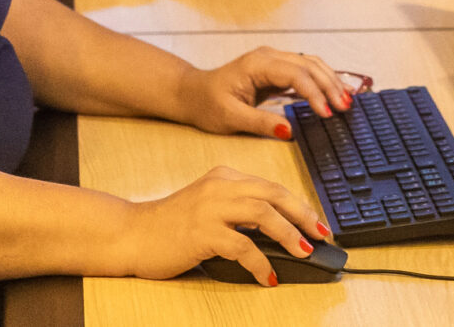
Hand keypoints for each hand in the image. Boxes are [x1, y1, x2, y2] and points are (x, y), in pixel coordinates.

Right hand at [113, 167, 327, 283]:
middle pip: (273, 194)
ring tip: (304, 251)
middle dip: (303, 214)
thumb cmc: (169, 225)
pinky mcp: (202, 233)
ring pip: (263, 215)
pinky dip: (260, 262)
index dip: (297, 204)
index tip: (315, 222)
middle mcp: (220, 186)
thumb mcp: (207, 206)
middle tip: (321, 233)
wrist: (132, 234)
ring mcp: (210, 208)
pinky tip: (267, 276)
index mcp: (224, 176)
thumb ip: (237, 211)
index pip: (270, 186)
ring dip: (289, 235)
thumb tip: (277, 232)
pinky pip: (243, 247)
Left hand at [176, 48, 350, 137]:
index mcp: (257, 64)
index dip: (314, 93)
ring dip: (329, 81)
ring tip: (347, 101)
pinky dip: (321, 81)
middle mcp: (268, 56)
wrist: (192, 92)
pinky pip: (304, 71)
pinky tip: (334, 93)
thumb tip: (290, 132)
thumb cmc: (207, 104)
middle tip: (346, 107)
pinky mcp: (276, 69)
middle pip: (308, 64)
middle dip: (329, 85)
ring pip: (310, 64)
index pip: (295, 74)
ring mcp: (273, 60)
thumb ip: (260, 123)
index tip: (327, 113)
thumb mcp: (230, 118)